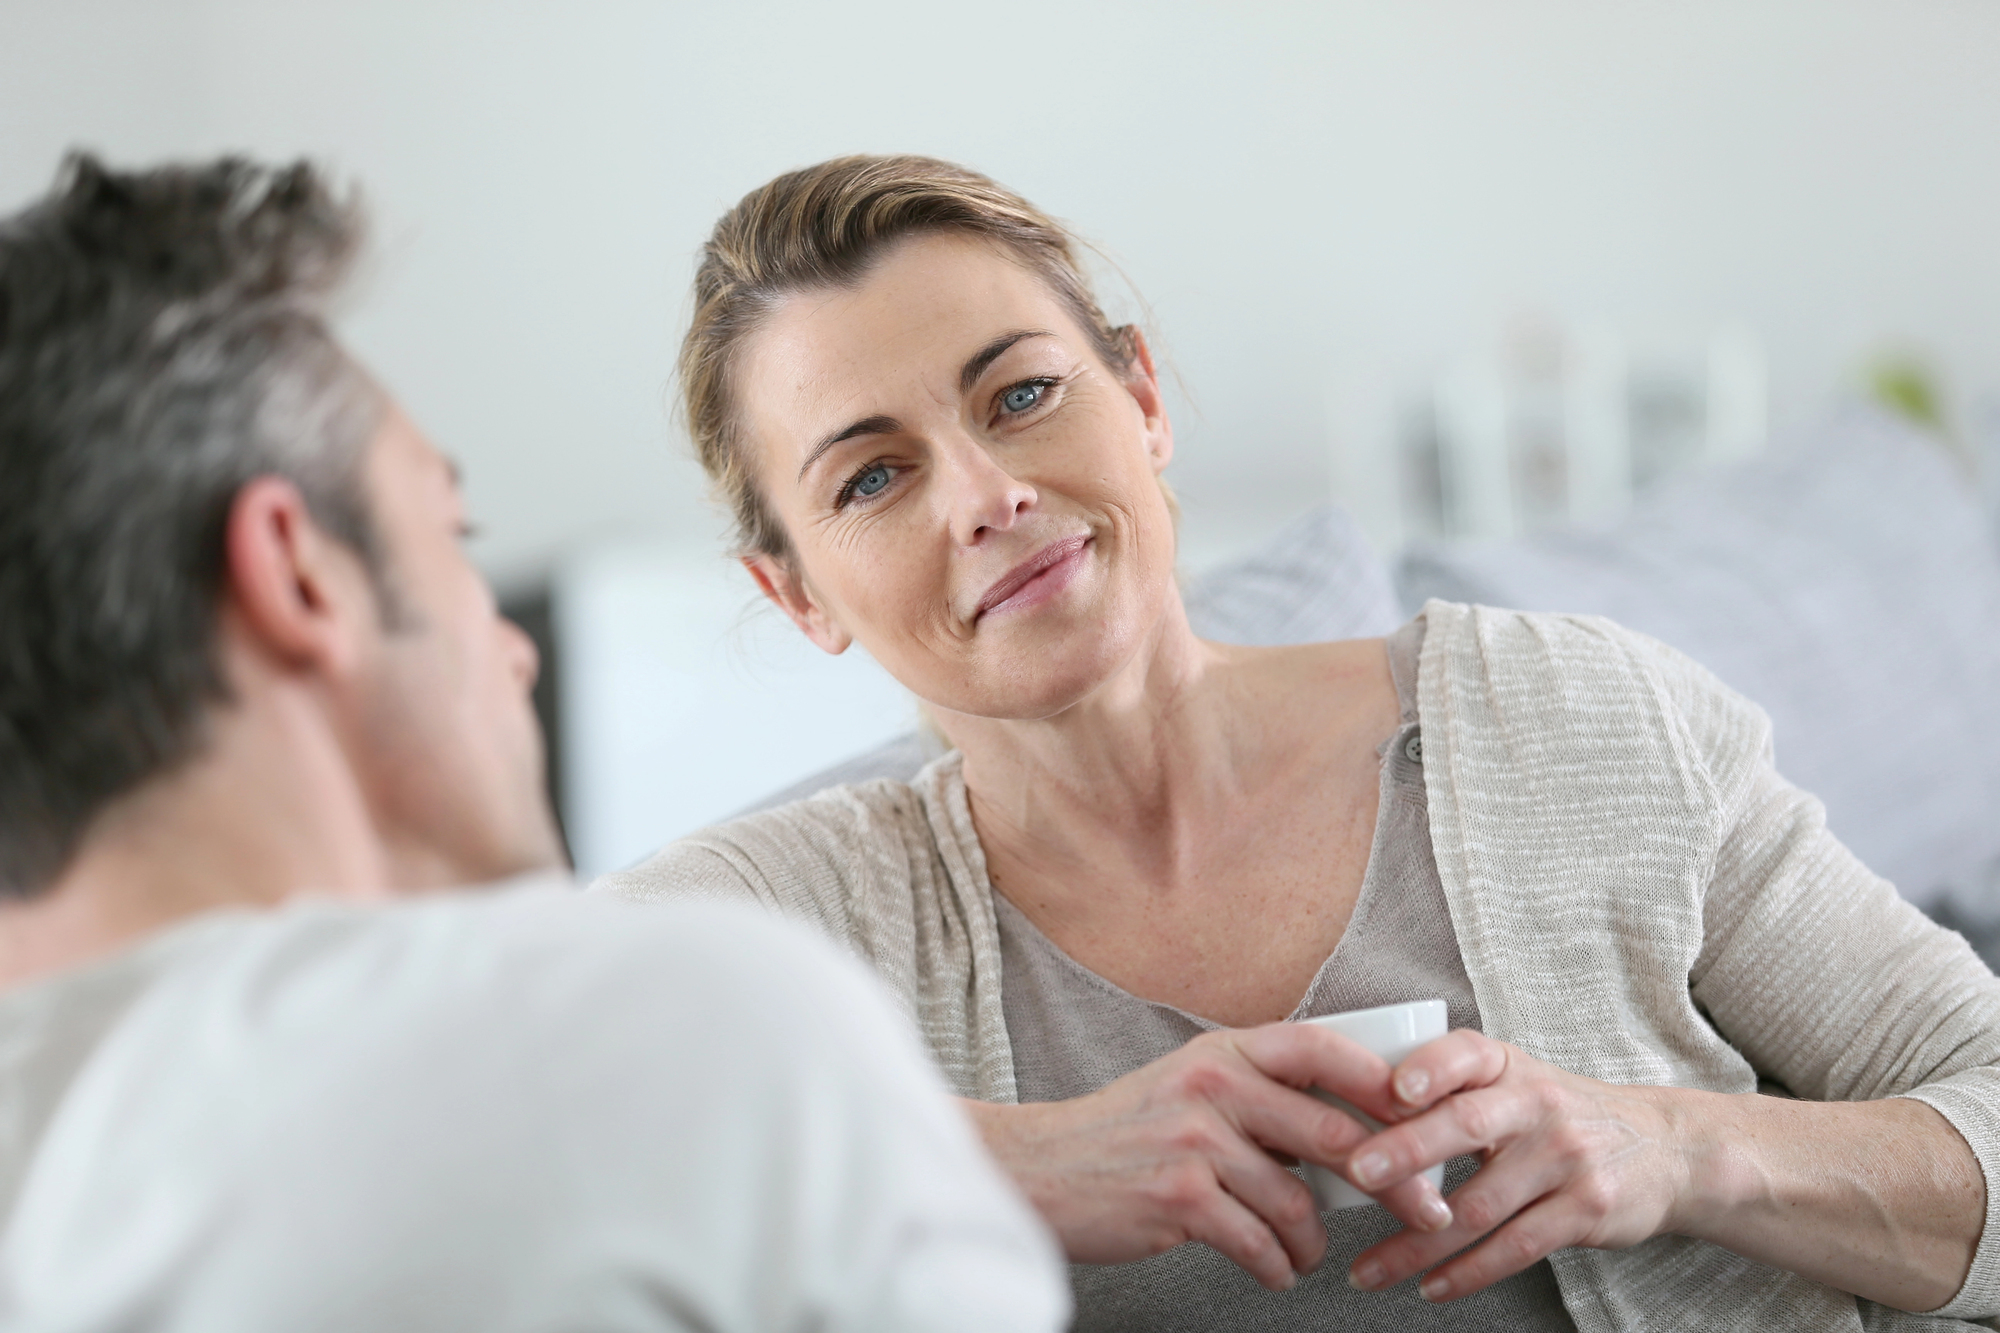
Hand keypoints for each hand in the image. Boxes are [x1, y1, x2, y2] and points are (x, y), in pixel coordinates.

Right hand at [963, 1023, 1455, 1290]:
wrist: (1039, 1169)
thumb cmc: (1123, 1134)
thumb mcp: (1189, 1087)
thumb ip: (1257, 1095)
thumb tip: (1347, 1132)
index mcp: (1223, 1051)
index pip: (1321, 1049)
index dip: (1382, 1081)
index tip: (1424, 1117)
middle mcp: (1212, 1086)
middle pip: (1333, 1135)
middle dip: (1393, 1182)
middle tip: (1425, 1210)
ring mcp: (1194, 1142)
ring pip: (1298, 1204)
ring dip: (1315, 1243)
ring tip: (1306, 1254)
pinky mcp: (1178, 1199)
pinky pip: (1259, 1243)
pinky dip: (1277, 1266)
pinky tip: (1273, 1269)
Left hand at [1341, 1030, 1687, 1300]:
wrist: (1666, 1147)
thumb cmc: (1559, 1114)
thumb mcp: (1514, 1082)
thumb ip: (1450, 1093)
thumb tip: (1352, 1115)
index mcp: (1508, 1065)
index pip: (1464, 1053)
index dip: (1429, 1067)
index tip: (1392, 1089)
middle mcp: (1538, 1104)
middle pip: (1466, 1125)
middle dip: (1406, 1150)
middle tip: (1356, 1174)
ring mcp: (1565, 1158)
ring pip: (1480, 1205)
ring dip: (1418, 1243)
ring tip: (1368, 1269)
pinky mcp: (1585, 1210)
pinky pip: (1515, 1247)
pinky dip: (1468, 1272)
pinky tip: (1431, 1286)